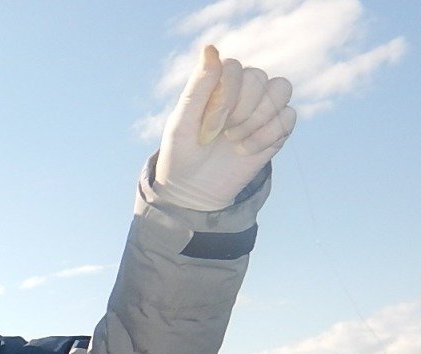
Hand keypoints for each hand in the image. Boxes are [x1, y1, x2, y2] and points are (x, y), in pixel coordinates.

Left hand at [154, 45, 296, 210]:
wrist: (194, 189)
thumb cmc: (182, 153)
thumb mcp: (182, 122)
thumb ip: (197, 87)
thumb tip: (210, 48)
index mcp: (218, 81)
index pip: (234, 67)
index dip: (224, 96)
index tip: (208, 124)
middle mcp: (244, 88)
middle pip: (258, 77)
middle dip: (239, 111)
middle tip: (220, 134)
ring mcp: (264, 107)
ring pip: (281, 89)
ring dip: (256, 119)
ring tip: (233, 140)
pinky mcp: (278, 128)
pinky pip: (289, 117)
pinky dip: (266, 137)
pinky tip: (244, 150)